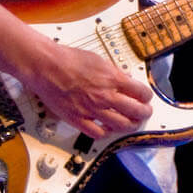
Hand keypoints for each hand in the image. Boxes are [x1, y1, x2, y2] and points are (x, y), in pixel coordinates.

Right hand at [22, 42, 153, 137]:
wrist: (46, 66)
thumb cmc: (69, 60)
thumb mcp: (100, 60)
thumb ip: (115, 72)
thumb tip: (126, 78)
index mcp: (113, 79)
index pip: (142, 93)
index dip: (147, 96)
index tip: (146, 97)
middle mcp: (105, 96)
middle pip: (136, 111)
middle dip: (144, 113)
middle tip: (144, 112)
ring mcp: (92, 109)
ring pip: (121, 125)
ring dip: (131, 125)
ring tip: (132, 123)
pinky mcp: (77, 119)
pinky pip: (97, 133)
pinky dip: (107, 133)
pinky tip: (108, 129)